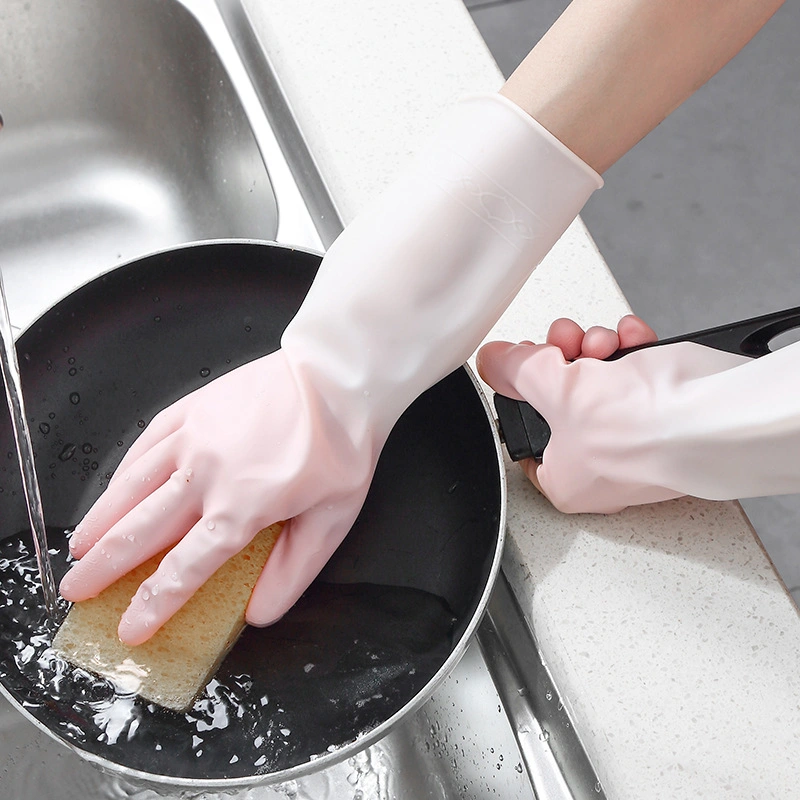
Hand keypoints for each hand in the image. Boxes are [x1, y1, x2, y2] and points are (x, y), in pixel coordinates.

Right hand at [61, 94, 602, 643]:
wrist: (338, 377)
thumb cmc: (341, 447)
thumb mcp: (332, 519)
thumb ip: (292, 570)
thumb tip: (257, 613)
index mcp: (241, 508)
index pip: (185, 569)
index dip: (153, 604)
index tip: (130, 628)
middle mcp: (206, 475)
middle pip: (141, 531)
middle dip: (104, 567)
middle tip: (77, 591)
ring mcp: (194, 437)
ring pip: (132, 486)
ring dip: (100, 520)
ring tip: (79, 547)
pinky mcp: (193, 408)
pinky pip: (146, 442)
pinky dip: (123, 469)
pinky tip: (114, 485)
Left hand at [478, 315, 751, 512]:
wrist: (720, 415)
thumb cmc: (643, 427)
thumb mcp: (554, 388)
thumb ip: (516, 372)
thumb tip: (493, 361)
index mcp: (565, 480)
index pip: (523, 434)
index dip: (519, 392)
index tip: (522, 366)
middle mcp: (599, 468)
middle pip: (559, 401)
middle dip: (563, 359)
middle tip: (566, 343)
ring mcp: (634, 442)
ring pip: (597, 383)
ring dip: (598, 350)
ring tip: (606, 344)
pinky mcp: (663, 416)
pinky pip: (634, 377)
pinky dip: (632, 351)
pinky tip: (634, 341)